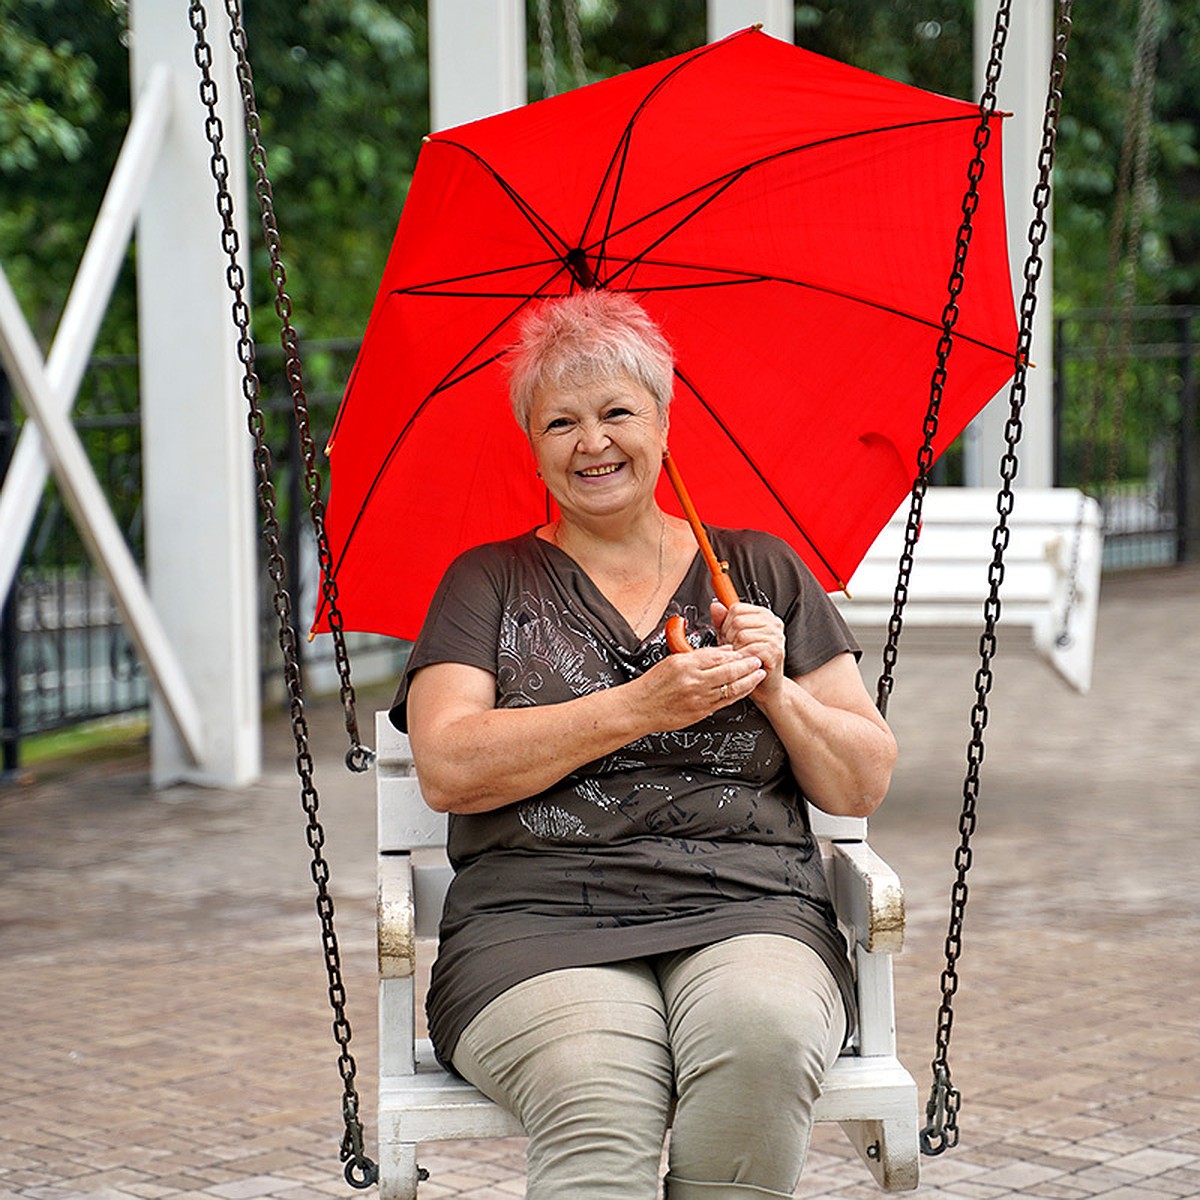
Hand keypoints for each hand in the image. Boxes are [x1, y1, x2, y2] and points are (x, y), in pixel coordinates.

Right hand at [633, 644, 764, 731]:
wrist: (641, 707)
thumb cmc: (654, 685)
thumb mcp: (673, 661)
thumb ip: (700, 655)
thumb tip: (723, 650)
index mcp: (685, 664)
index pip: (717, 655)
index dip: (735, 652)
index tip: (744, 649)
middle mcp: (693, 681)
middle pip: (728, 671)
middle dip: (747, 665)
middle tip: (758, 659)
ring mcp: (698, 698)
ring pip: (731, 688)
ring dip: (748, 680)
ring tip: (759, 673)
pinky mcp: (701, 711)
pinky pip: (726, 701)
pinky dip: (739, 693)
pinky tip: (746, 688)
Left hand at [711, 600, 786, 703]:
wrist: (766, 686)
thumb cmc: (749, 661)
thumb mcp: (732, 637)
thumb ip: (723, 621)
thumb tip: (716, 606)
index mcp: (763, 615)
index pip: (737, 608)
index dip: (726, 624)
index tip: (728, 635)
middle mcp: (773, 623)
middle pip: (737, 621)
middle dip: (728, 638)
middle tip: (734, 649)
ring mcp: (776, 636)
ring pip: (741, 635)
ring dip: (735, 650)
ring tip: (740, 656)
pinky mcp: (775, 651)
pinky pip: (749, 650)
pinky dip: (742, 658)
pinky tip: (744, 662)